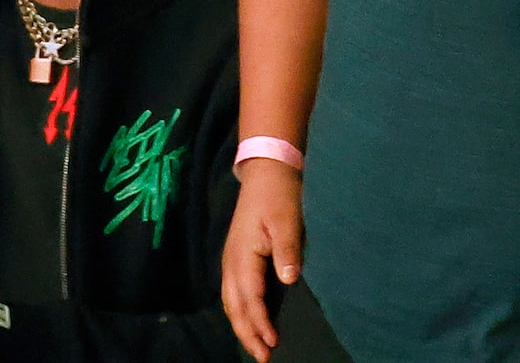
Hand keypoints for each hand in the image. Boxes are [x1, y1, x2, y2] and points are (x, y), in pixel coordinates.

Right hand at [223, 160, 305, 359]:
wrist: (266, 173)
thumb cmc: (278, 196)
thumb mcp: (287, 220)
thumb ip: (287, 251)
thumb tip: (288, 280)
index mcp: (242, 257)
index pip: (250, 299)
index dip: (260, 323)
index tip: (273, 342)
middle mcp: (231, 263)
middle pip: (235, 308)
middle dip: (247, 334)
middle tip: (263, 357)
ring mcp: (231, 261)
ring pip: (231, 303)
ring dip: (242, 326)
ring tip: (256, 346)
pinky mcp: (236, 259)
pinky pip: (234, 293)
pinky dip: (240, 311)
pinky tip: (251, 320)